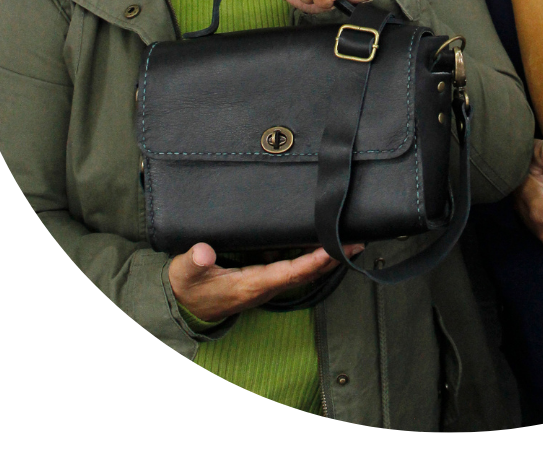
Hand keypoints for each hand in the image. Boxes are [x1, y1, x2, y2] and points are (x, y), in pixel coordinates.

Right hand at [169, 242, 364, 322]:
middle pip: (306, 273)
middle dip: (332, 258)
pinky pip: (295, 267)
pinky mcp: (265, 277)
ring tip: (350, 239)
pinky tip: (325, 243)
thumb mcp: (185, 273)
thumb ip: (193, 262)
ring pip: (304, 270)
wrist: (185, 305)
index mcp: (251, 284)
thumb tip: (203, 253)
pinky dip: (313, 256)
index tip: (334, 249)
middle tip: (356, 240)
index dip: (313, 262)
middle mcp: (265, 285)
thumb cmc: (188, 287)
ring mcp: (267, 283)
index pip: (290, 273)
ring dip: (327, 257)